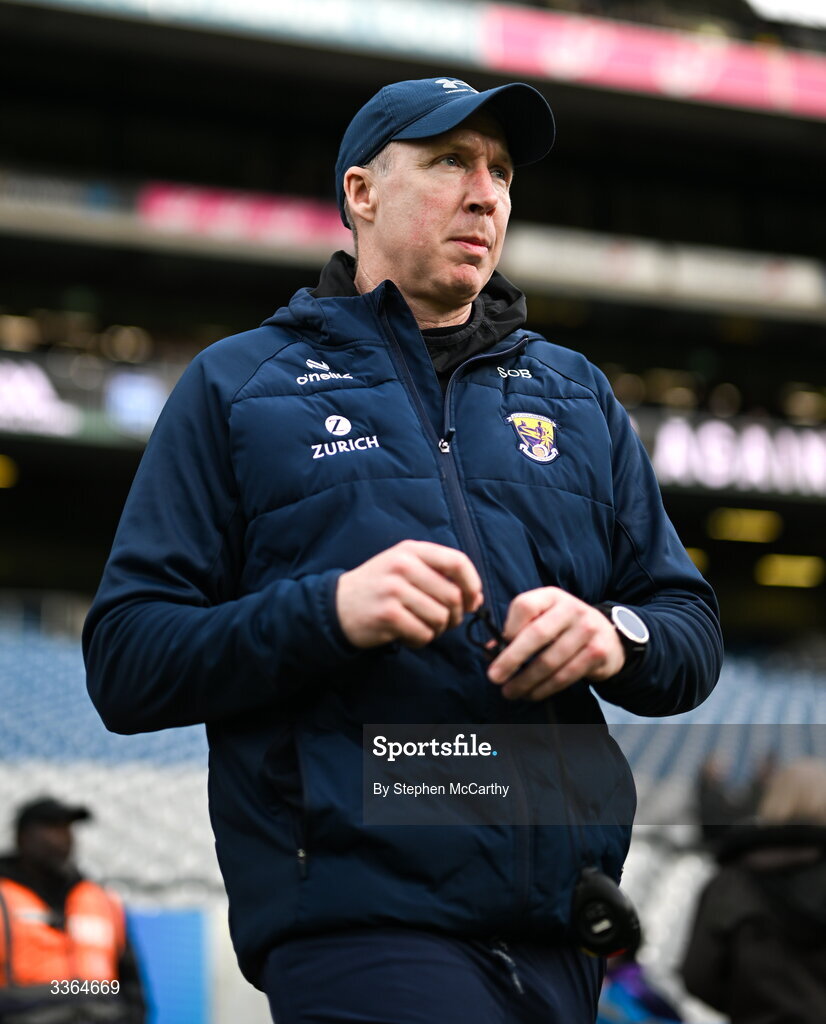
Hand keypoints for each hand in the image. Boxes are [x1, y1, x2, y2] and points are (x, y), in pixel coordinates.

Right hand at [336, 540, 482, 648]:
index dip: (472, 584)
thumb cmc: (379, 588)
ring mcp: (394, 589)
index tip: (472, 601)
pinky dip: (421, 640)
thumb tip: (477, 598)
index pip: (457, 561)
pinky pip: (423, 634)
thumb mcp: (406, 569)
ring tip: (420, 627)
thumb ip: (440, 577)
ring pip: (440, 618)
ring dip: (436, 630)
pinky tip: (408, 635)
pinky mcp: (387, 614)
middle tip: (442, 622)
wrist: (337, 605)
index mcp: (411, 550)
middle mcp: (403, 565)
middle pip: (453, 595)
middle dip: (454, 616)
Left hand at [486, 587, 624, 699]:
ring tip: (510, 692)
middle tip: (494, 677)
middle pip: (536, 634)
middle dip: (512, 659)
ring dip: (526, 680)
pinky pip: (566, 675)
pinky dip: (545, 688)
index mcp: (552, 596)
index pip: (524, 605)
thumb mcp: (544, 618)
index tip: (497, 648)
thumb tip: (490, 651)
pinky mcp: (597, 652)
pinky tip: (532, 694)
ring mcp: (587, 629)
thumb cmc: (564, 627)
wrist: (608, 636)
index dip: (509, 627)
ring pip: (550, 660)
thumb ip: (519, 629)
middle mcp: (571, 608)